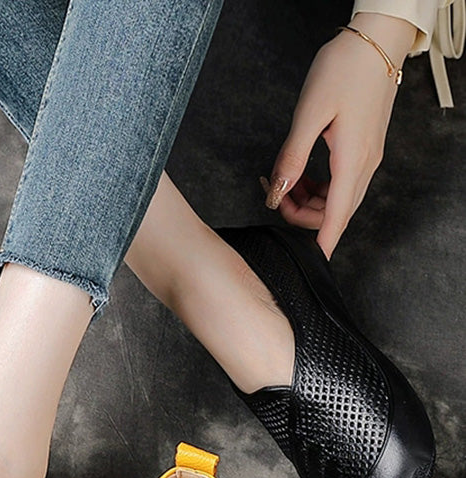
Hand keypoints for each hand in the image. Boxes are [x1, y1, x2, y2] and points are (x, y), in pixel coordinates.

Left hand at [263, 14, 417, 257]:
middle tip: (273, 192)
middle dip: (301, 215)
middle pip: (333, 214)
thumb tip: (275, 194)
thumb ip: (292, 157)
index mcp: (352, 161)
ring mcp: (367, 158)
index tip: (309, 264)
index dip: (321, 245)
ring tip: (283, 178)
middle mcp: (364, 166)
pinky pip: (340, 184)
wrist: (376, 41)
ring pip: (336, 201)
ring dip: (308, 201)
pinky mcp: (364, 149)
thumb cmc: (344, 69)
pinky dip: (318, 187)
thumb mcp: (309, 113)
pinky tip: (300, 172)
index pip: (335, 219)